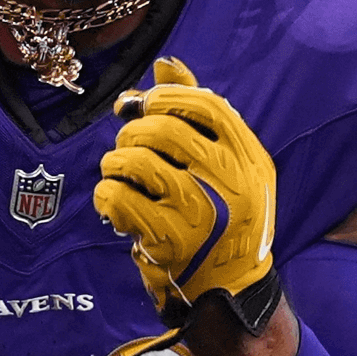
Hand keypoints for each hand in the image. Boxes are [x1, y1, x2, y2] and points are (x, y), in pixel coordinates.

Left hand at [94, 58, 280, 331]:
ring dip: (114, 164)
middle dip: (131, 132)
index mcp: (250, 158)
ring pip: (135, 162)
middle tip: (125, 147)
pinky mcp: (170, 241)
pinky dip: (106, 196)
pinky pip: (119, 199)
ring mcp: (201, 212)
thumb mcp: (229, 166)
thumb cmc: (224, 216)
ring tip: (117, 174)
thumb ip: (199, 114)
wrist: (231, 290)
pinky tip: (113, 205)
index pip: (206, 105)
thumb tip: (165, 64)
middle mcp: (231, 183)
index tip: (143, 105)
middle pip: (163, 130)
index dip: (165, 97)